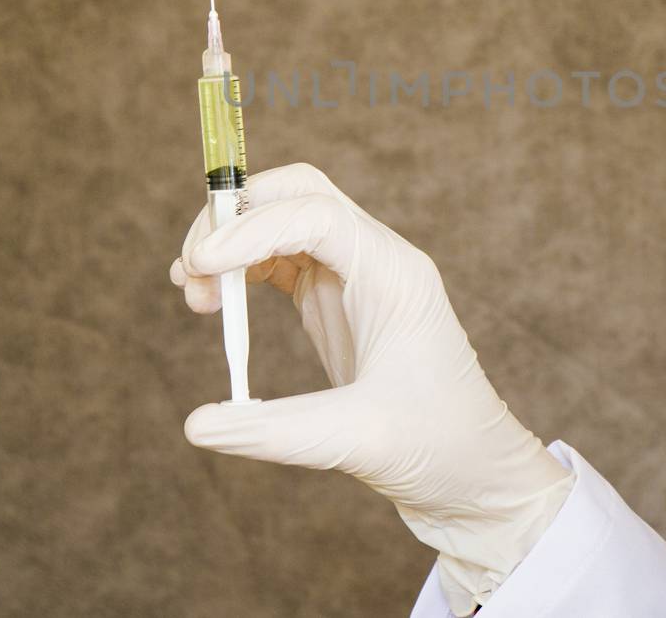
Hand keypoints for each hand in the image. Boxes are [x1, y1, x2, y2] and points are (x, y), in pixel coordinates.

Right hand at [172, 162, 574, 615]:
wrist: (475, 471)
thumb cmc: (437, 447)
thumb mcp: (356, 441)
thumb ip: (274, 432)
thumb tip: (196, 425)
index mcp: (394, 276)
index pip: (318, 214)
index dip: (252, 227)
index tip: (201, 266)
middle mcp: (376, 260)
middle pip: (297, 194)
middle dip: (235, 216)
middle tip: (190, 269)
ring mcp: (356, 275)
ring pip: (283, 220)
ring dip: (232, 244)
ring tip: (194, 296)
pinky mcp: (337, 300)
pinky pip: (282, 258)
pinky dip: (242, 268)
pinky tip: (213, 302)